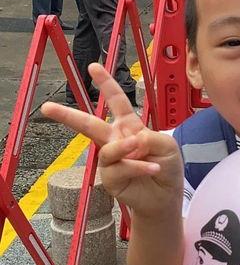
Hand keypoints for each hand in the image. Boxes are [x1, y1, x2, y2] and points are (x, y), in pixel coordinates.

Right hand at [41, 64, 183, 218]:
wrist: (165, 197)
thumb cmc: (166, 168)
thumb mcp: (167, 147)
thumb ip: (152, 138)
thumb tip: (132, 140)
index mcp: (129, 127)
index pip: (117, 103)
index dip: (106, 85)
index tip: (93, 67)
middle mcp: (116, 141)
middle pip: (90, 124)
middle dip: (67, 115)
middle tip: (47, 107)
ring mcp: (111, 160)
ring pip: (108, 149)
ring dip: (124, 148)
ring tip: (139, 147)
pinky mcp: (111, 178)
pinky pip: (120, 168)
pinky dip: (137, 167)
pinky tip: (152, 169)